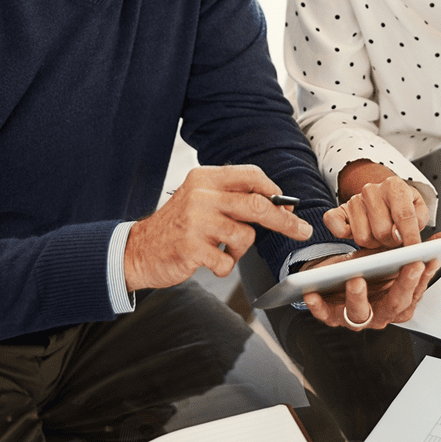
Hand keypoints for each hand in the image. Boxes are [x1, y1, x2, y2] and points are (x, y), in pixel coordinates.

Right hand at [124, 165, 311, 290]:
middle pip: (258, 205)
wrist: (139, 250)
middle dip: (285, 221)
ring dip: (240, 249)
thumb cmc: (177, 226)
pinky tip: (209, 261)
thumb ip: (232, 196)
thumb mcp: (200, 199)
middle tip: (301, 230)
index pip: (250, 175)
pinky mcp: (191, 248)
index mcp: (205, 179)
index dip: (274, 190)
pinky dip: (224, 266)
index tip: (287, 205)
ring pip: (245, 236)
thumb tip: (277, 202)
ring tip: (222, 249)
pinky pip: (227, 261)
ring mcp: (196, 222)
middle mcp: (201, 196)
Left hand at [301, 227, 440, 329]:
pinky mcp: (332, 315)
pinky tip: (314, 292)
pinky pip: (325, 315)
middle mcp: (381, 314)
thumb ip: (428, 247)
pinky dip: (319, 306)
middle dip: (403, 285)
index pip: (415, 293)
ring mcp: (357, 317)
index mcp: (400, 302)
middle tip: (407, 266)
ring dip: (358, 298)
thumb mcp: (399, 256)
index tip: (427, 260)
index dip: (422, 278)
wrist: (339, 277)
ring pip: (360, 314)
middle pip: (395, 305)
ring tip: (356, 278)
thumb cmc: (372, 269)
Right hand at [325, 162, 427, 248]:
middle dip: (391, 241)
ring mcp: (354, 200)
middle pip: (382, 231)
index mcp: (394, 186)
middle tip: (394, 238)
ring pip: (363, 237)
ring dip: (373, 242)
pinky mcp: (338, 210)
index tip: (413, 251)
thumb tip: (403, 235)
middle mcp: (372, 190)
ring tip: (379, 234)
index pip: (404, 215)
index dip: (410, 236)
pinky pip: (335, 224)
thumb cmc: (401, 206)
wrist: (382, 196)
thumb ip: (418, 220)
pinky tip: (356, 232)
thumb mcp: (418, 209)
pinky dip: (343, 233)